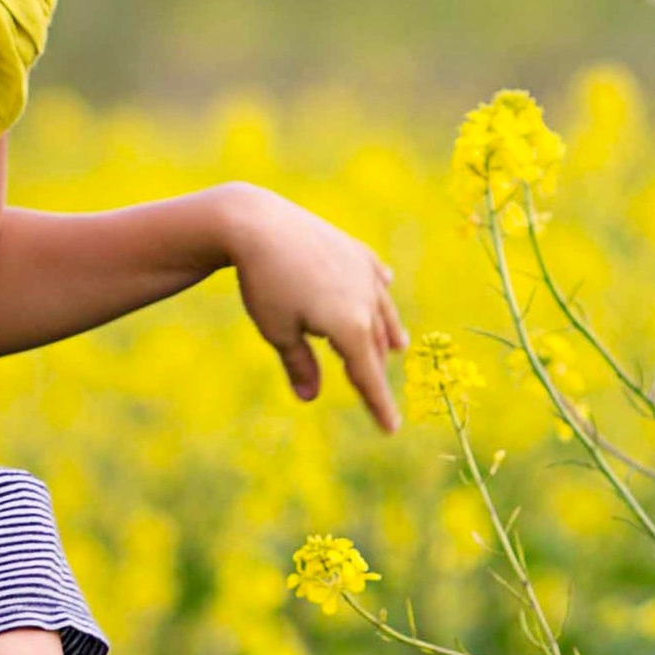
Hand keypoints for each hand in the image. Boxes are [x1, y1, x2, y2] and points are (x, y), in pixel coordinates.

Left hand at [225, 187, 407, 432]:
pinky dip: (378, 290)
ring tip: (396, 347)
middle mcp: (367, 301)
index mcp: (351, 328)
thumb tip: (308, 397)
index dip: (379, 405)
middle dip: (374, 369)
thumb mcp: (277, 331)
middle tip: (376, 393)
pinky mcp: (356, 250)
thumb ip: (299, 365)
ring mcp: (365, 273)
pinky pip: (374, 276)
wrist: (258, 224)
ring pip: (382, 311)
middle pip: (374, 345)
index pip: (368, 377)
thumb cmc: (264, 284)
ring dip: (387, 332)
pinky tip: (384, 288)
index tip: (391, 429)